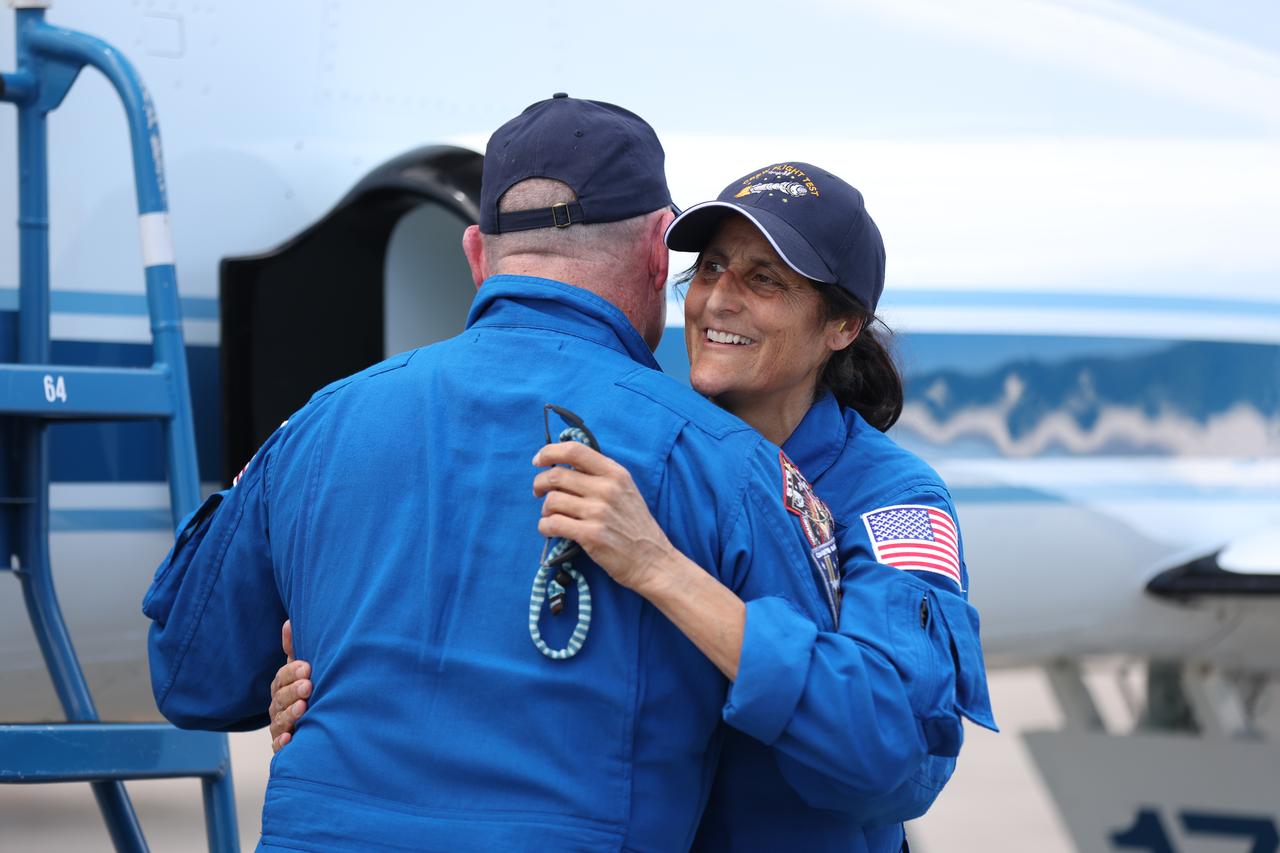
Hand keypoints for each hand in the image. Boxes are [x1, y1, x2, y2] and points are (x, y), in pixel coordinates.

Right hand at [268, 619, 310, 752]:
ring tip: (303, 708)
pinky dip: (283, 743)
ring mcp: (279, 727)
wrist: (319, 727)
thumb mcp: (302, 671)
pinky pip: (279, 747)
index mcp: (282, 687)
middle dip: (293, 691)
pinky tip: (290, 738)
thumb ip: (293, 649)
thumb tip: (288, 622)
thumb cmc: (308, 692)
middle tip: (308, 686)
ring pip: (279, 721)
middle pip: (279, 699)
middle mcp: (278, 707)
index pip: (282, 678)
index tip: (307, 668)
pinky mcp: (284, 747)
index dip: (292, 673)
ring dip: (290, 714)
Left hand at [532, 441, 676, 594]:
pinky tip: (551, 530)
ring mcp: (599, 512)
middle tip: (539, 493)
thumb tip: (562, 466)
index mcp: (615, 473)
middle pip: (556, 475)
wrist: (652, 560)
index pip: (574, 450)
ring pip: (551, 500)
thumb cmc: (634, 525)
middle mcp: (607, 488)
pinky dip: (545, 527)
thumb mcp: (625, 490)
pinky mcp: (591, 535)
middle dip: (539, 484)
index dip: (549, 452)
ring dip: (545, 510)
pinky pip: (552, 524)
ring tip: (552, 516)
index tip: (538, 461)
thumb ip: (599, 475)